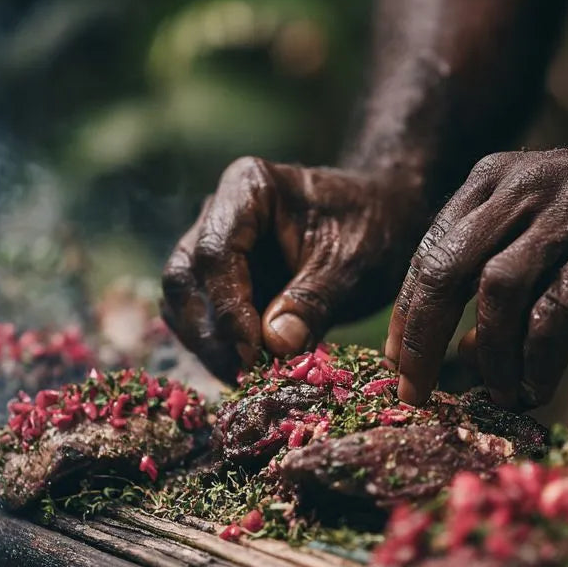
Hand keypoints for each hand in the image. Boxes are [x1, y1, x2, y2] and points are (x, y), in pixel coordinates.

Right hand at [162, 156, 426, 380]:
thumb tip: (275, 347)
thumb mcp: (352, 263)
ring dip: (208, 344)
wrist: (385, 218)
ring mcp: (213, 244)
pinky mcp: (220, 278)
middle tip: (245, 376)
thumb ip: (313, 301)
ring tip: (247, 379)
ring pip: (183, 300)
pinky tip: (247, 372)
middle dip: (211, 332)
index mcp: (248, 187)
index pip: (215, 252)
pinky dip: (217, 346)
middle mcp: (218, 211)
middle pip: (186, 277)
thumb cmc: (372, 228)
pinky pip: (200, 315)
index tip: (253, 353)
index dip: (228, 308)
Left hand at [386, 137, 567, 406]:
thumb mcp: (550, 233)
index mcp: (495, 181)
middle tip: (415, 389)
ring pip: (494, 294)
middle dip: (421, 339)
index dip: (407, 313)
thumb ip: (505, 290)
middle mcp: (521, 193)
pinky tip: (538, 386)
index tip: (398, 361)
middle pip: (444, 270)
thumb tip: (464, 355)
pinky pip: (554, 319)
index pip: (430, 252)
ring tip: (497, 392)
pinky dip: (538, 361)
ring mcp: (565, 220)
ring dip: (489, 355)